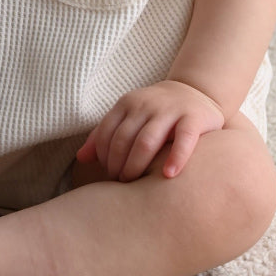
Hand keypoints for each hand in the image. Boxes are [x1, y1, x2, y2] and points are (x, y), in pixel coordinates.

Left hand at [76, 80, 224, 181]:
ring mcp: (170, 110)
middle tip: (121, 182)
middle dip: (118, 164)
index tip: (107, 174)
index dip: (103, 156)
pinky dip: (175, 157)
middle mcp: (145, 105)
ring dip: (137, 165)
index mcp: (126, 104)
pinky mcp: (194, 118)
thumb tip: (80, 158)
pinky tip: (168, 175)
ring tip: (136, 183)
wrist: (194, 91)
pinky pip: (184, 139)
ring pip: (147, 140)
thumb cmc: (156, 113)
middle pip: (123, 139)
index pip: (106, 132)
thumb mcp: (129, 116)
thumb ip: (105, 134)